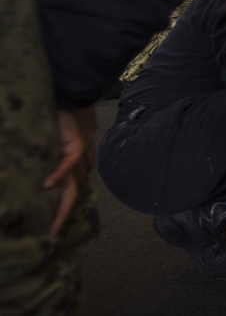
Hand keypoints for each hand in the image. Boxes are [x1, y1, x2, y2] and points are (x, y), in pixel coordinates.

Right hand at [44, 106, 96, 235]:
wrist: (69, 92)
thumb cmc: (59, 114)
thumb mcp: (53, 140)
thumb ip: (59, 157)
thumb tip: (44, 181)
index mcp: (76, 160)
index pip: (72, 188)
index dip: (64, 208)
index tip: (53, 227)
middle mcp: (79, 159)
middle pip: (74, 192)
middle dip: (64, 214)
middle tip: (52, 234)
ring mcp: (79, 152)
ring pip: (73, 183)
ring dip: (63, 203)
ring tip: (51, 223)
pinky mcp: (76, 141)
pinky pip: (70, 161)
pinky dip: (60, 172)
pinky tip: (48, 185)